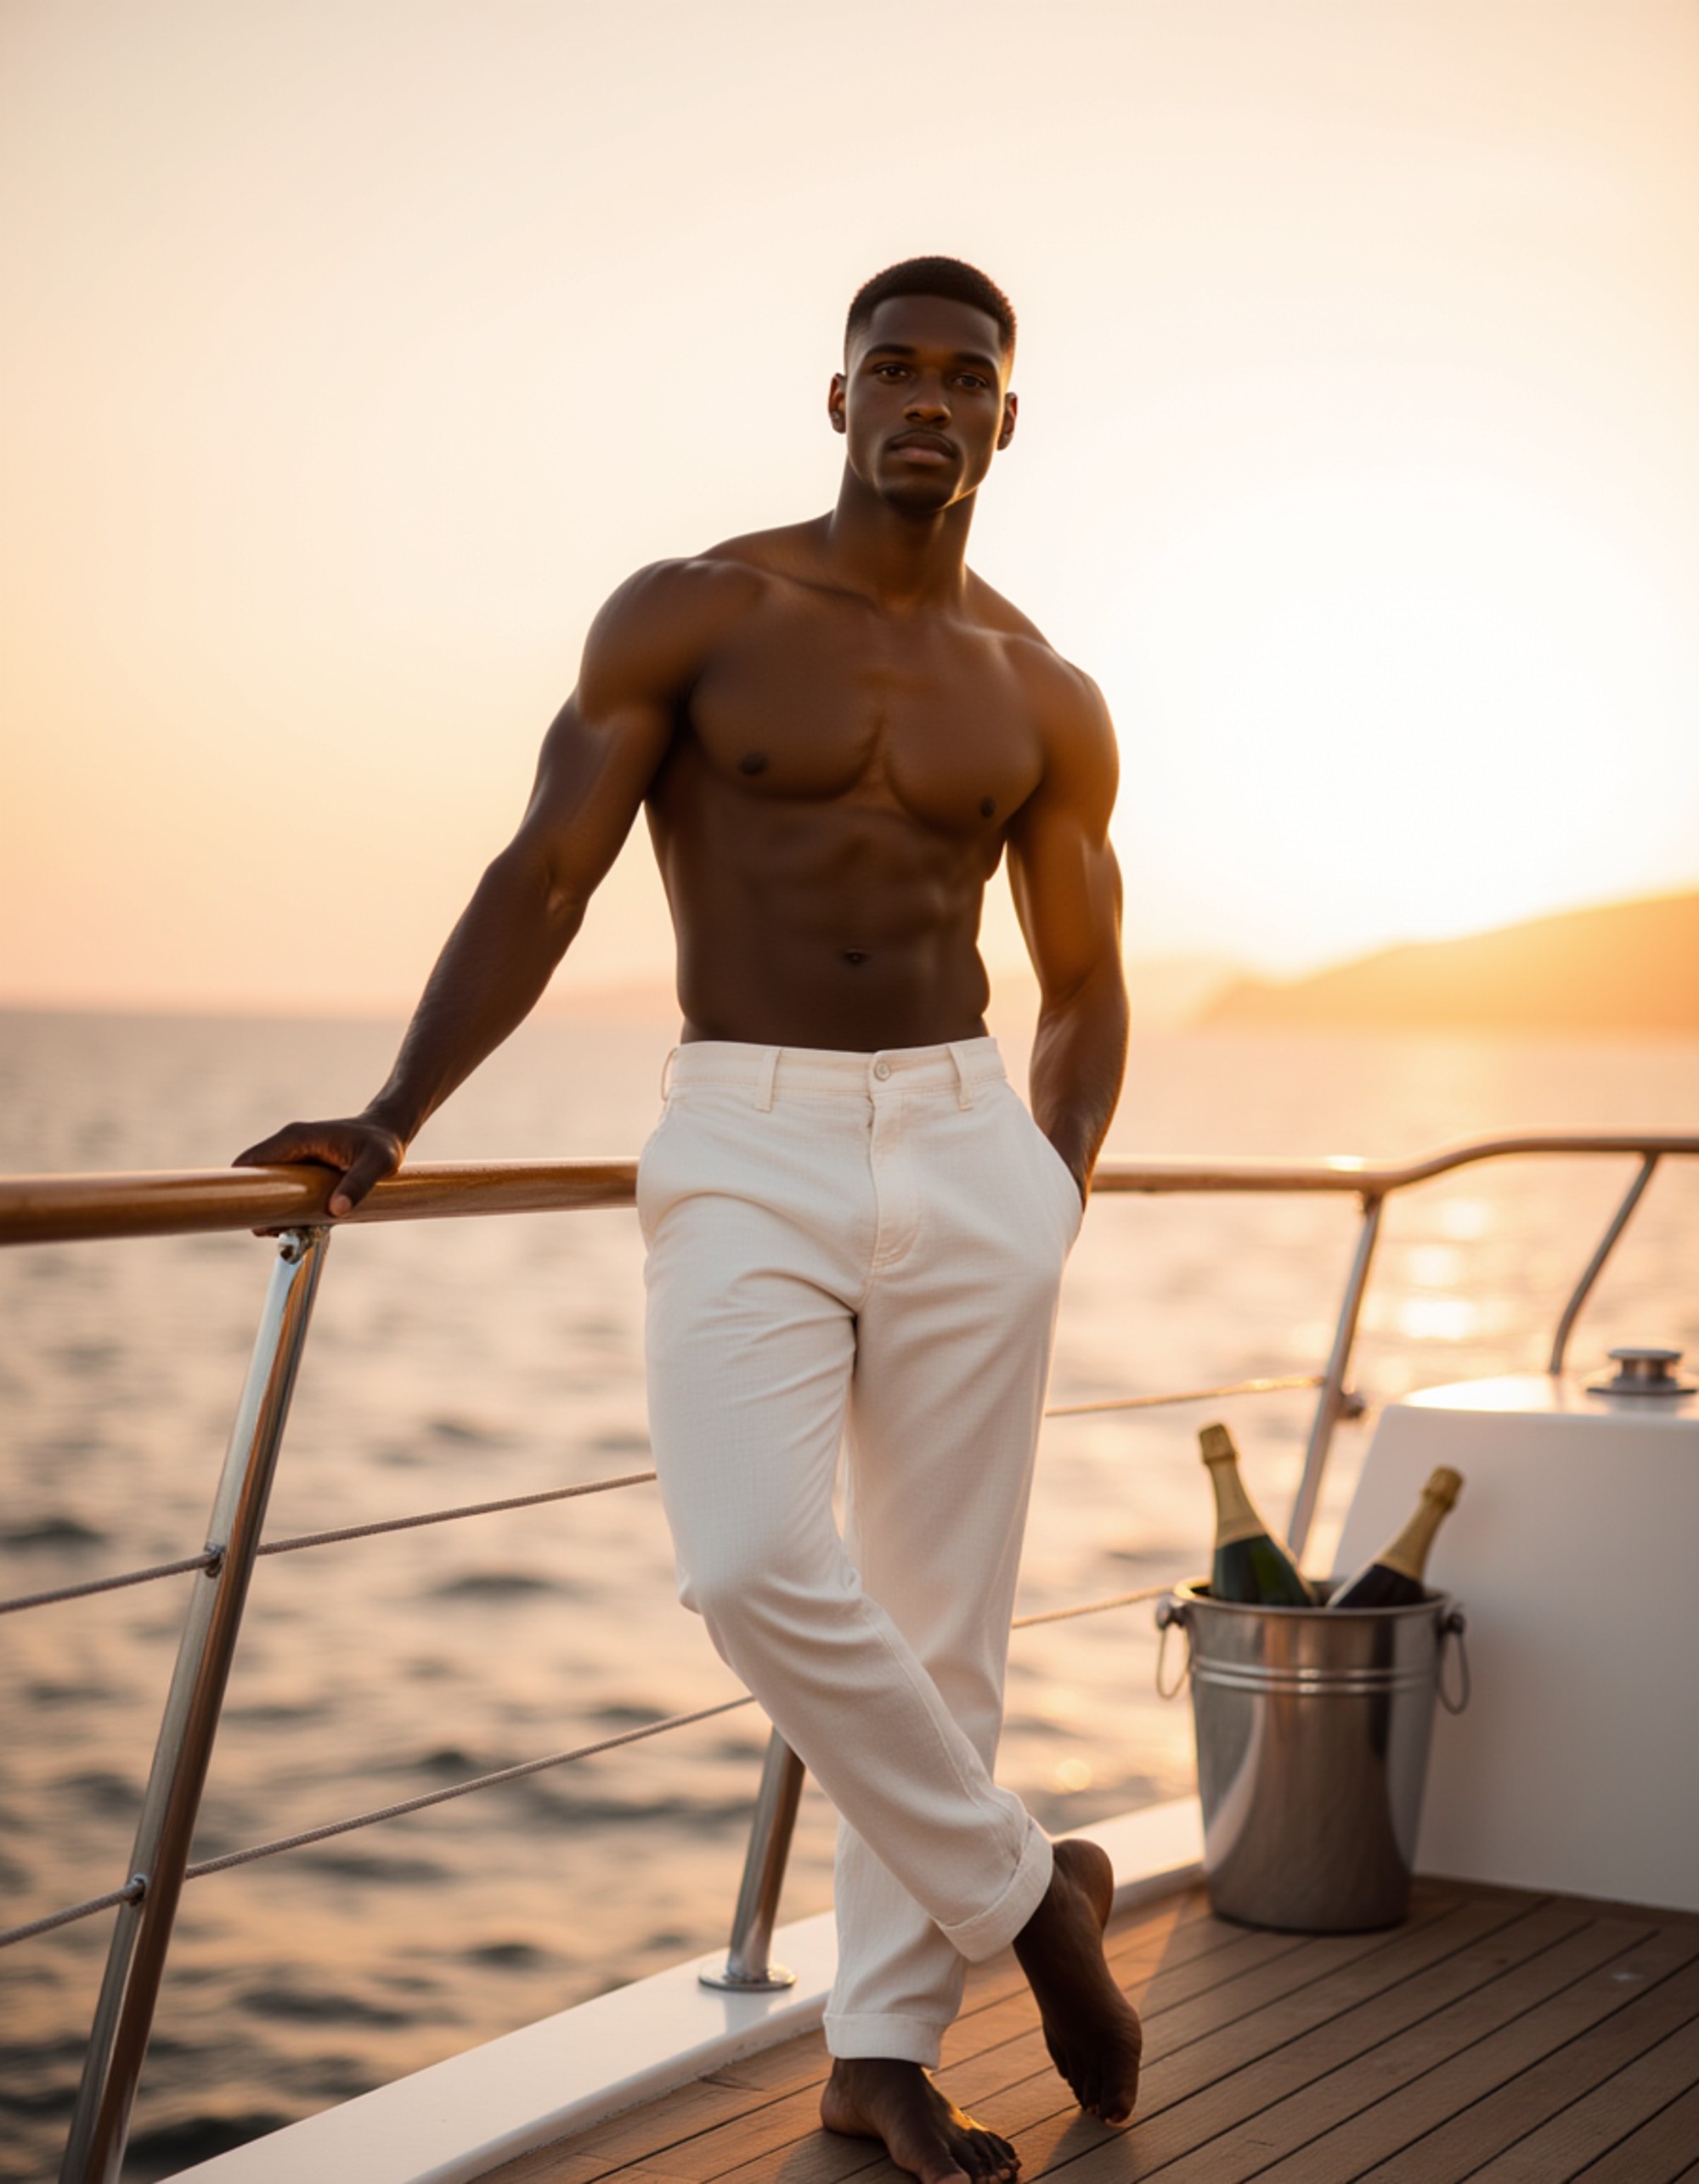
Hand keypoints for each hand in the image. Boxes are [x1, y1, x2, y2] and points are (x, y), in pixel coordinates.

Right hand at [232, 1116, 405, 1218]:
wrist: (389, 1132)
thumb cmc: (383, 1144)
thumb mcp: (377, 1164)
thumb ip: (358, 1184)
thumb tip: (336, 1210)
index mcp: (296, 1139)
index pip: (250, 1162)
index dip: (240, 1187)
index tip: (245, 1214)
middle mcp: (289, 1145)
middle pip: (255, 1178)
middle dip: (259, 1206)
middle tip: (273, 1231)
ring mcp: (294, 1157)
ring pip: (268, 1188)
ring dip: (273, 1212)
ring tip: (290, 1230)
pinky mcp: (302, 1170)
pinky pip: (283, 1190)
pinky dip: (286, 1209)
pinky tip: (301, 1225)